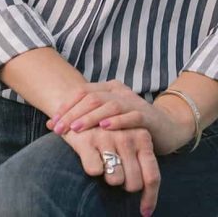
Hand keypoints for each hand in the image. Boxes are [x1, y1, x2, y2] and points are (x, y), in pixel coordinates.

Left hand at [48, 81, 195, 155]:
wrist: (166, 128)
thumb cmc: (129, 126)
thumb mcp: (104, 120)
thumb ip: (82, 118)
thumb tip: (51, 124)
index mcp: (108, 88)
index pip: (82, 91)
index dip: (66, 106)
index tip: (52, 123)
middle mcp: (119, 91)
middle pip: (92, 98)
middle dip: (73, 114)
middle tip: (59, 129)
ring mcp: (133, 102)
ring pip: (109, 105)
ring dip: (91, 118)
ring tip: (76, 129)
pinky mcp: (147, 115)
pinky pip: (131, 116)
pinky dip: (117, 121)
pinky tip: (105, 128)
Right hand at [60, 124, 159, 215]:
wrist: (81, 103)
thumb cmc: (110, 131)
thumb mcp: (130, 141)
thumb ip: (139, 164)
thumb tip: (146, 210)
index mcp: (143, 138)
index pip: (152, 177)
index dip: (150, 198)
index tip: (145, 212)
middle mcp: (128, 137)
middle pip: (134, 183)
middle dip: (125, 186)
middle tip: (118, 177)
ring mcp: (108, 138)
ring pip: (115, 179)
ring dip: (109, 178)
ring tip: (104, 164)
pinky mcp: (87, 140)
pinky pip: (95, 171)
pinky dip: (92, 169)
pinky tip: (88, 157)